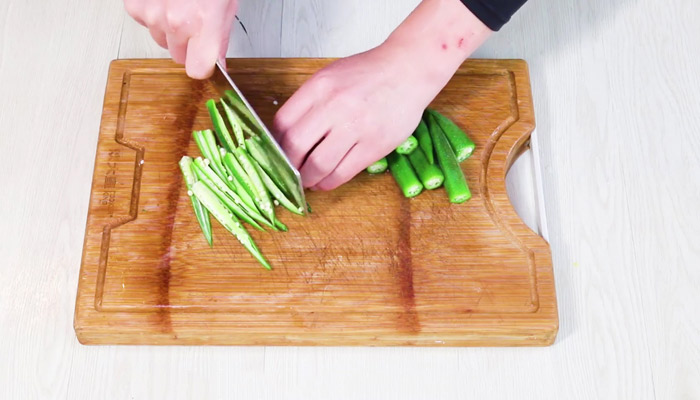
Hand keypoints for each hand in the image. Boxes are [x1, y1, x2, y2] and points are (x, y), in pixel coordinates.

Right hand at [123, 0, 237, 78]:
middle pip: (178, 56)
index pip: (197, 69)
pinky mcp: (134, 4)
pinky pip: (144, 21)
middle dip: (187, 45)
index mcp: (203, 25)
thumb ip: (219, 37)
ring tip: (180, 4)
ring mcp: (152, 13)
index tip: (205, 60)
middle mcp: (175, 23)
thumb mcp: (227, 6)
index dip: (202, 66)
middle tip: (195, 22)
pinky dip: (153, 12)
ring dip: (169, 28)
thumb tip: (217, 61)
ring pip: (160, 39)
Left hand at [273, 0, 490, 190]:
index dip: (273, 146)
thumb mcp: (330, 77)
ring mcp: (355, 127)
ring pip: (317, 165)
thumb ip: (308, 103)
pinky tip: (325, 181)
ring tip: (307, 181)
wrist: (408, 70)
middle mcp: (334, 107)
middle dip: (287, 167)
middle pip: (295, 147)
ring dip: (307, 179)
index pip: (282, 124)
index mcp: (318, 88)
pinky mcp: (374, 145)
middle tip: (287, 174)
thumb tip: (285, 136)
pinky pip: (343, 173)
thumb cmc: (368, 74)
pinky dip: (328, 182)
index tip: (274, 156)